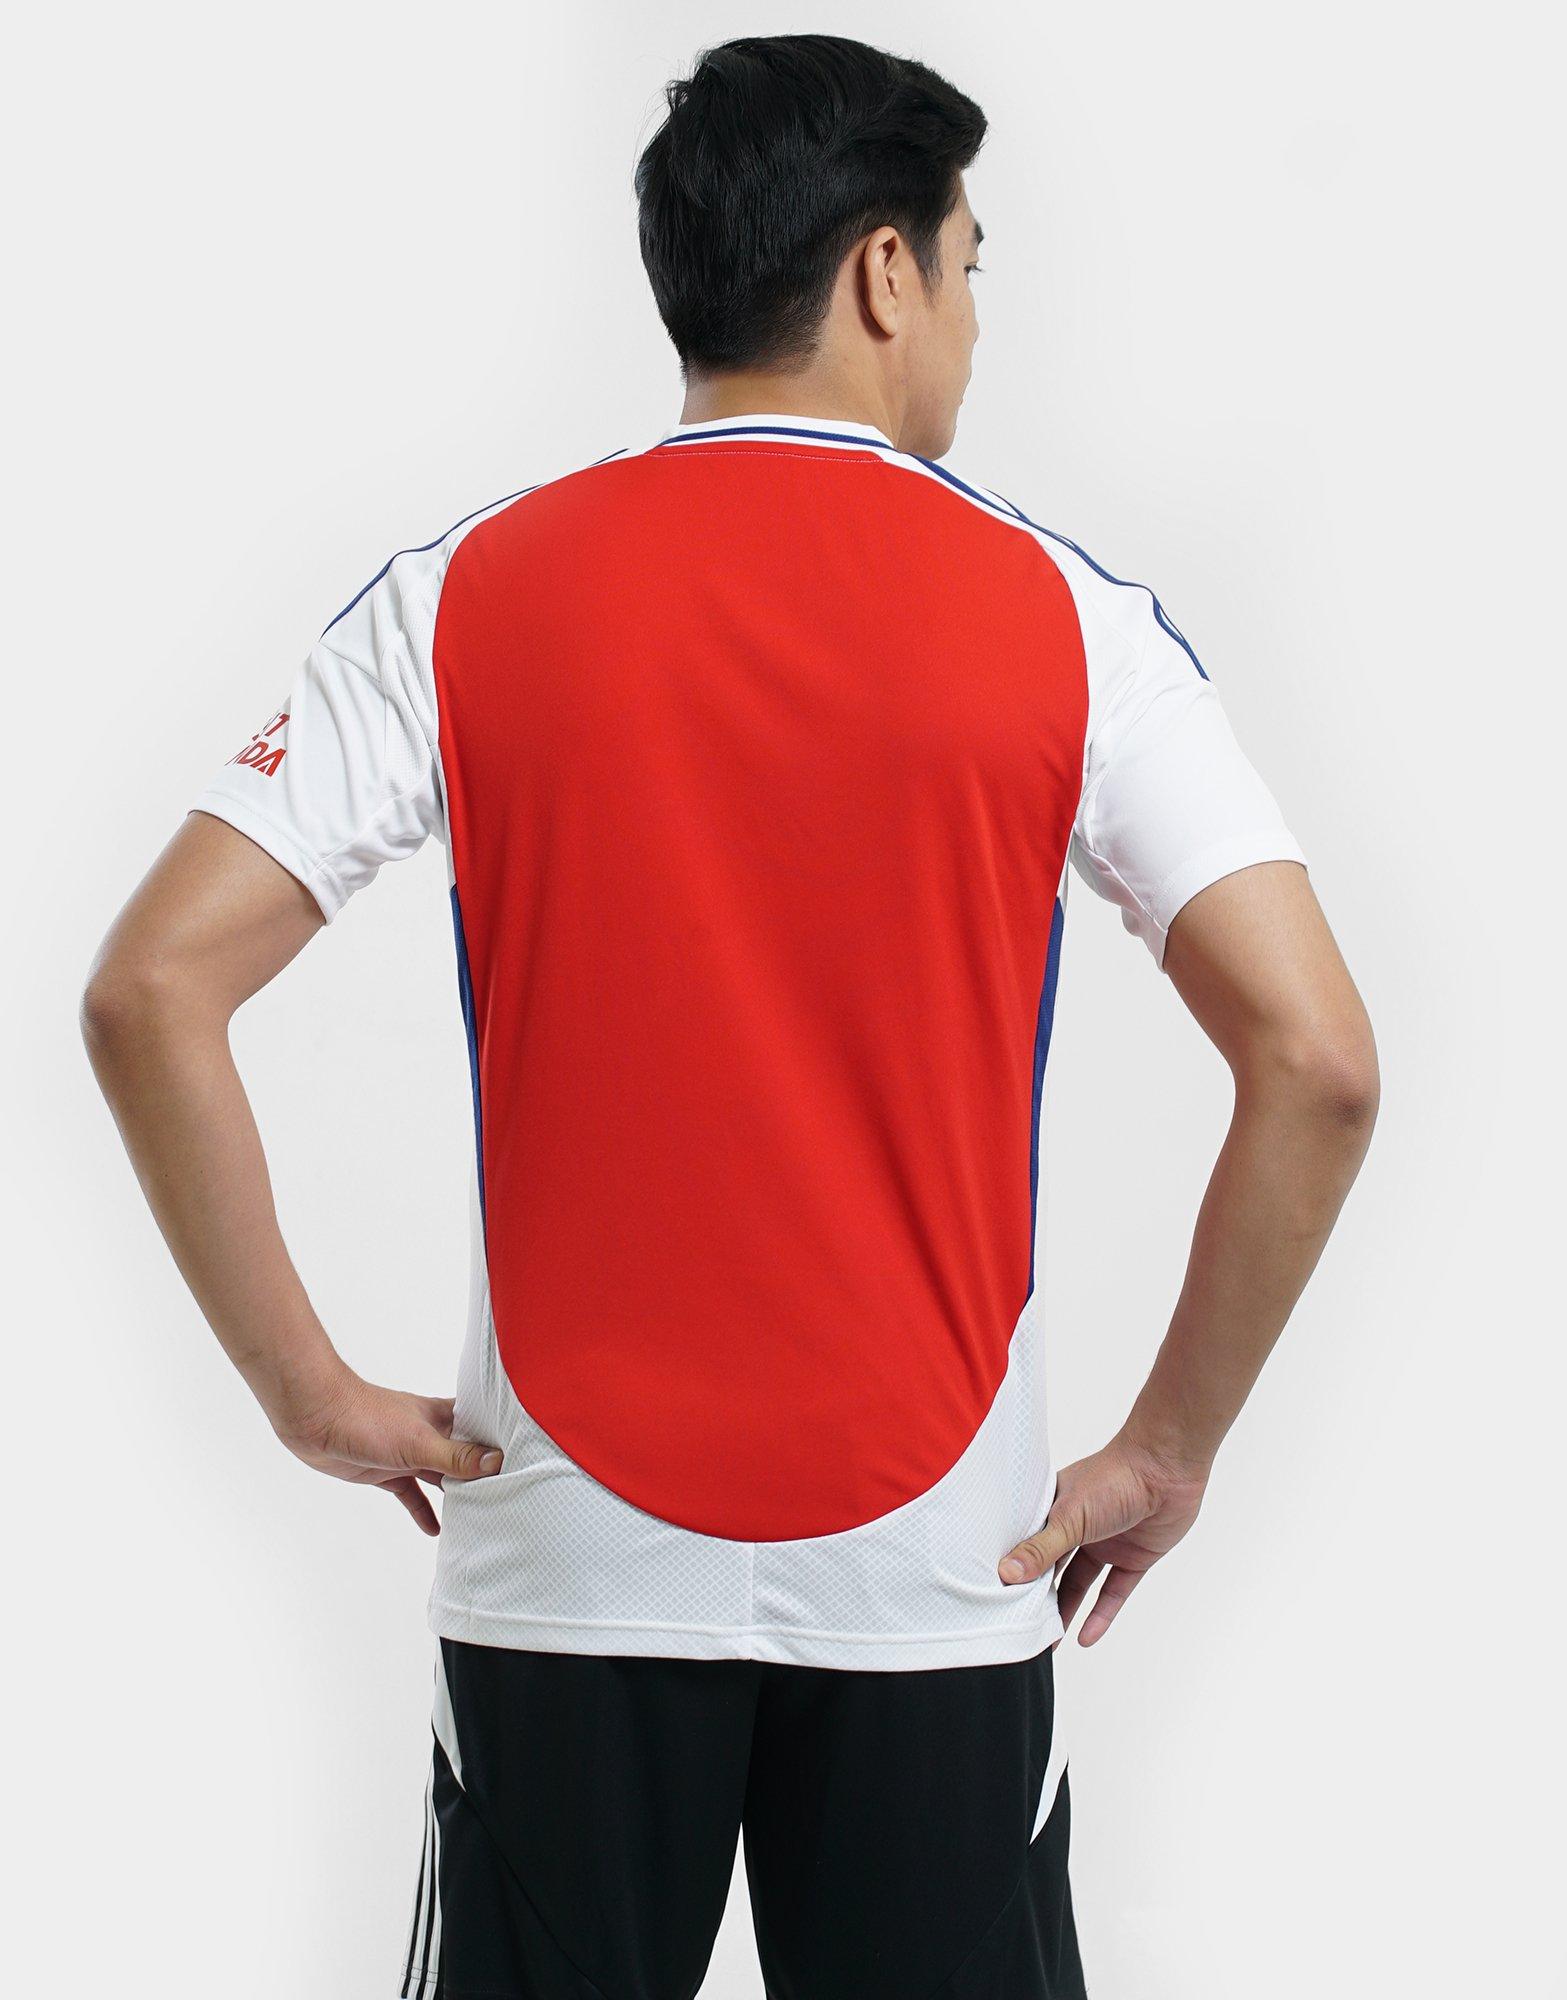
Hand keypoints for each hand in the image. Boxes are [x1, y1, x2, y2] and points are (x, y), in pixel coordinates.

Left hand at [269, 1365, 503, 1535]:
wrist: (314, 1417)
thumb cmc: (366, 1418)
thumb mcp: (417, 1442)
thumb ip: (456, 1455)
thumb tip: (498, 1463)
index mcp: (445, 1417)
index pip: (484, 1429)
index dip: (505, 1444)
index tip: (531, 1463)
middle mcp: (431, 1434)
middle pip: (466, 1457)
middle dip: (485, 1476)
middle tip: (512, 1499)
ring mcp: (409, 1453)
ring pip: (441, 1478)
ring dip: (456, 1496)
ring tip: (481, 1519)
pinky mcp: (387, 1471)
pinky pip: (411, 1494)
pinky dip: (422, 1510)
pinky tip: (435, 1530)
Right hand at [998, 1435, 1208, 1644]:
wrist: (1167, 1469)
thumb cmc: (1114, 1478)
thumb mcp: (1070, 1517)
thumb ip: (1040, 1550)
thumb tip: (1006, 1574)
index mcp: (1055, 1509)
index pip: (1028, 1546)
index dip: (1014, 1571)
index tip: (997, 1601)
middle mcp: (1078, 1527)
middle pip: (1053, 1569)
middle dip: (1039, 1597)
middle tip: (1021, 1628)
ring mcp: (1106, 1543)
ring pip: (1081, 1584)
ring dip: (1068, 1610)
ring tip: (1050, 1642)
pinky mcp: (1133, 1558)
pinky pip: (1114, 1591)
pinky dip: (1102, 1615)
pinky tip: (1086, 1638)